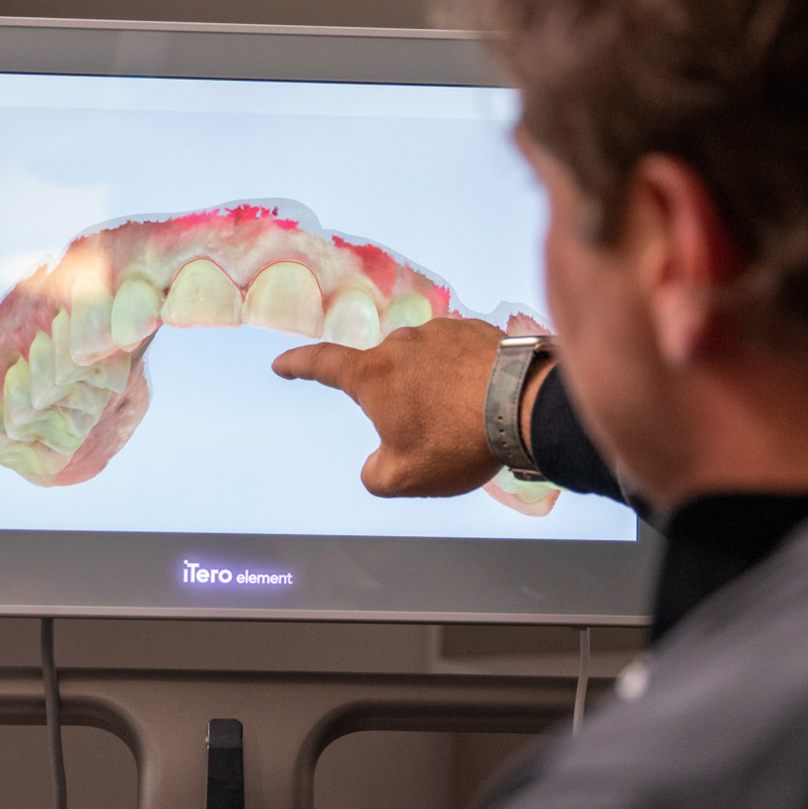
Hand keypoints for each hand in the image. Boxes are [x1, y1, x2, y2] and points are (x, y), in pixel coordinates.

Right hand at [272, 317, 504, 496]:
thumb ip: (375, 475)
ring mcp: (441, 332)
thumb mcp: (405, 477)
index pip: (322, 364)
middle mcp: (402, 343)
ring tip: (463, 420)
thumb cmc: (456, 441)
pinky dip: (462, 376)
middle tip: (427, 432)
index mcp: (373, 375)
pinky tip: (483, 400)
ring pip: (425, 363)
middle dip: (396, 398)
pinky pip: (458, 355)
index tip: (282, 364)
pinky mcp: (477, 331)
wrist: (524, 406)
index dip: (298, 364)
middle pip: (385, 372)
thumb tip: (375, 465)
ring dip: (433, 386)